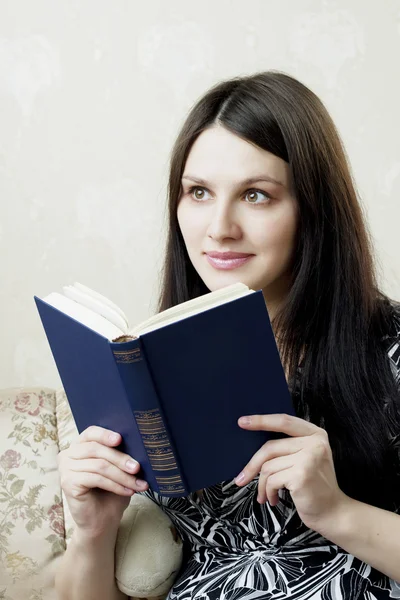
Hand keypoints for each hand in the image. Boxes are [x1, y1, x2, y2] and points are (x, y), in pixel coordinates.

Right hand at [58, 425, 148, 538]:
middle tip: (138, 468)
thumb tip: (137, 442)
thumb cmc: (110, 492)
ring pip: (99, 465)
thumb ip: (119, 454)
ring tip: (138, 484)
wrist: (102, 521)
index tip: (121, 439)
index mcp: (79, 446)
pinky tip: (127, 491)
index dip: (105, 434)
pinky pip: (96, 478)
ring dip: (122, 475)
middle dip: (120, 458)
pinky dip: (115, 485)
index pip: (91, 432)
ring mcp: (66, 469)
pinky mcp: (68, 483)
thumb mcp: (116, 469)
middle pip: (96, 449)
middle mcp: (68, 455)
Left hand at [235, 413, 348, 533]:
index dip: (261, 420)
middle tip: (240, 478)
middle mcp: (315, 442)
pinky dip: (268, 492)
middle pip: (270, 447)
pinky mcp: (301, 474)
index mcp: (316, 434)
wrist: (333, 513)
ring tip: (266, 495)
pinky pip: (272, 480)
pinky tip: (274, 499)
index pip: (284, 421)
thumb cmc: (314, 487)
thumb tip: (253, 446)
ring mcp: (309, 458)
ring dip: (262, 484)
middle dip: (252, 465)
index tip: (242, 422)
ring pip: (268, 466)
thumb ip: (289, 447)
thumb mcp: (307, 459)